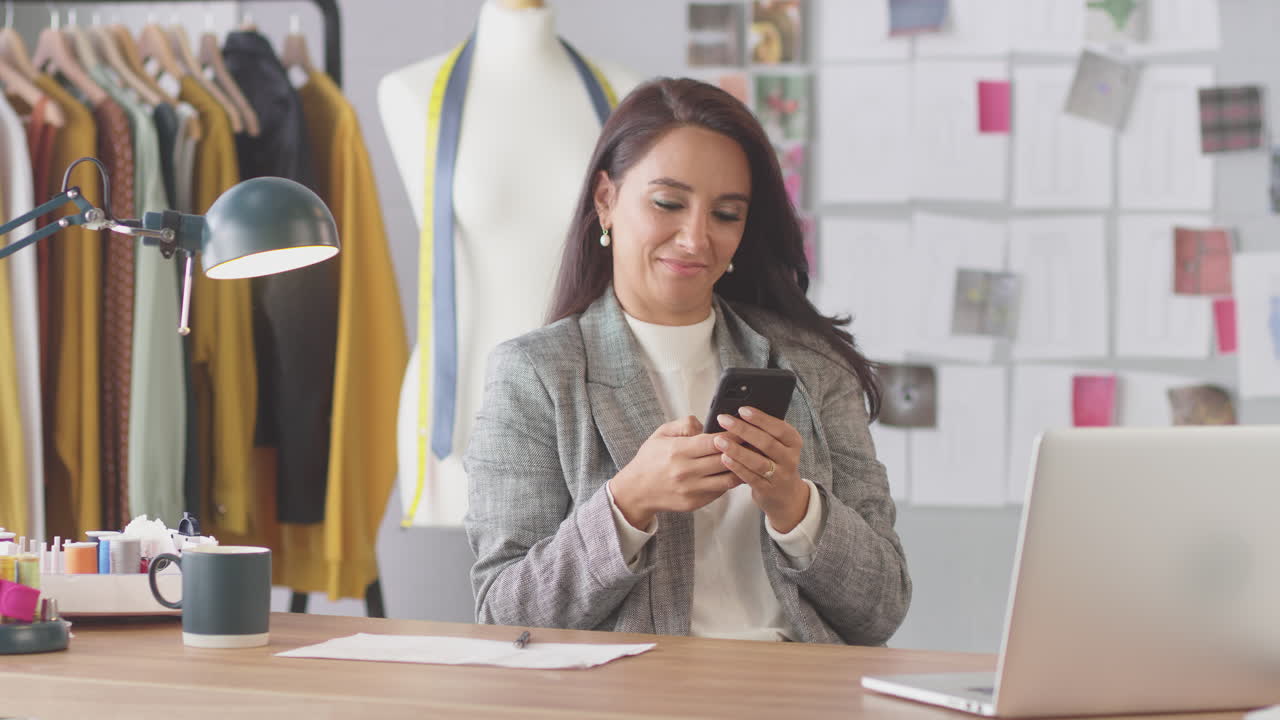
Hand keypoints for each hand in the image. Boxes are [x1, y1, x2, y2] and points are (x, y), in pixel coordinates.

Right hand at [609, 416, 738, 528]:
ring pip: (728, 479)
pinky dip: (728, 482)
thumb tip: (706, 425)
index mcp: (678, 451)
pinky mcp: (695, 502)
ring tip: (749, 459)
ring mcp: (691, 489)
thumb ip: (684, 425)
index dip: (732, 435)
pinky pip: (720, 491)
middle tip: (753, 443)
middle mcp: (686, 471)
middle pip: (725, 460)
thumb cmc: (649, 460)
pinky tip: (734, 473)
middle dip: (742, 450)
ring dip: (740, 469)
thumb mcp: (661, 433)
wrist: (636, 490)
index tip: (743, 429)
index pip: (714, 442)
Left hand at [713, 407, 807, 532]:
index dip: (760, 418)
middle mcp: (789, 458)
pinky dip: (737, 467)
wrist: (786, 494)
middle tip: (724, 420)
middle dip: (743, 430)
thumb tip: (740, 414)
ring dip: (737, 450)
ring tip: (719, 440)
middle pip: (766, 443)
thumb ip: (765, 431)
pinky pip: (750, 477)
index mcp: (793, 442)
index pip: (779, 427)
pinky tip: (724, 458)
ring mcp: (780, 476)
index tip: (742, 409)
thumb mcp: (779, 445)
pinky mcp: (767, 489)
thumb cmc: (776, 461)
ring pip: (758, 462)